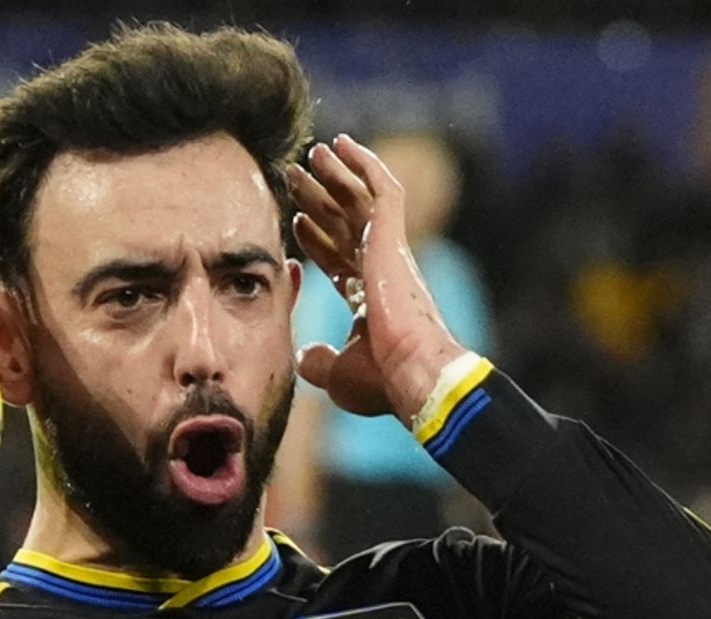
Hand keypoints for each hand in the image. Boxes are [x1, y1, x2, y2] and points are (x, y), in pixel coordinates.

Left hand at [289, 135, 466, 421]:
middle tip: (296, 177)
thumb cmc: (383, 382)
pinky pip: (381, 189)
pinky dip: (364, 164)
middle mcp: (381, 272)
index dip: (318, 241)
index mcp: (370, 301)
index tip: (297, 222)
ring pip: (358, 201)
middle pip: (345, 225)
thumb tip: (304, 354)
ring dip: (334, 176)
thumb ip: (318, 360)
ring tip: (311, 154)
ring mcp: (388, 253)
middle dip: (320, 201)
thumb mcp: (336, 374)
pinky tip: (342, 144)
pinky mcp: (393, 238)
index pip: (340, 260)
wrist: (415, 374)